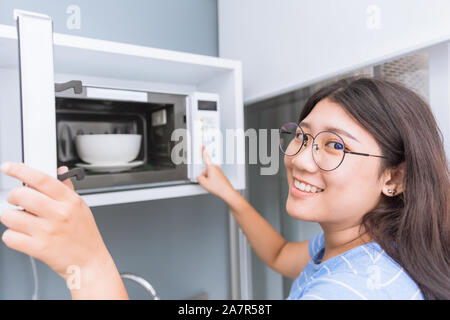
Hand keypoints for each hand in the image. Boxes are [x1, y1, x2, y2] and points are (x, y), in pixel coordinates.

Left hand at [0, 163, 110, 280]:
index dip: (20, 170)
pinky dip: (12, 237)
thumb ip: (68, 189)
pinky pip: (10, 237)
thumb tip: (61, 172)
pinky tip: (24, 237)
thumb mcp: (81, 208)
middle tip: (17, 202)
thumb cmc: (85, 236)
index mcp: (69, 201)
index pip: (41, 178)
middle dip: (13, 197)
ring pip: (10, 216)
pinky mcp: (39, 248)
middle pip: (21, 195)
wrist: (89, 262)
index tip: (8, 167)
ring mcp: (48, 231)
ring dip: (11, 219)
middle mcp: (59, 213)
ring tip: (23, 223)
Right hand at [197, 146, 235, 200]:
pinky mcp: (220, 176)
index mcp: (211, 167)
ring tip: (212, 185)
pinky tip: (214, 186)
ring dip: (208, 179)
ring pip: (209, 174)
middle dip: (204, 175)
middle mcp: (215, 168)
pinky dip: (212, 181)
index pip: (206, 157)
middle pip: (205, 170)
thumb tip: (199, 177)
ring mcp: (218, 172)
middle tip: (207, 182)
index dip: (203, 151)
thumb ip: (199, 177)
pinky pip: (213, 177)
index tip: (202, 146)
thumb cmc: (218, 187)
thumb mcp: (203, 182)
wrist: (226, 191)